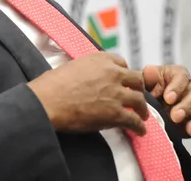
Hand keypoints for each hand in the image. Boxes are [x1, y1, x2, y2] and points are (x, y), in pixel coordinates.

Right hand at [28, 52, 148, 135]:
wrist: (48, 101)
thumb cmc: (52, 84)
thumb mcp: (72, 66)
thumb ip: (87, 70)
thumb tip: (89, 79)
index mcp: (100, 59)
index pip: (121, 63)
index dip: (124, 73)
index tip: (123, 80)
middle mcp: (112, 73)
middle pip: (136, 79)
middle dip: (138, 89)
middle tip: (137, 97)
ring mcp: (116, 93)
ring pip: (139, 100)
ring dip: (142, 109)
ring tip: (142, 116)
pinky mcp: (116, 113)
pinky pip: (134, 120)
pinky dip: (139, 127)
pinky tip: (140, 131)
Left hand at [142, 64, 190, 155]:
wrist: (141, 103)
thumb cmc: (143, 88)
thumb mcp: (142, 80)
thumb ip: (146, 77)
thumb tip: (151, 72)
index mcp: (176, 76)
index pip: (182, 78)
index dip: (177, 88)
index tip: (168, 98)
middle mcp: (188, 90)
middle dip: (186, 107)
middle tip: (175, 116)